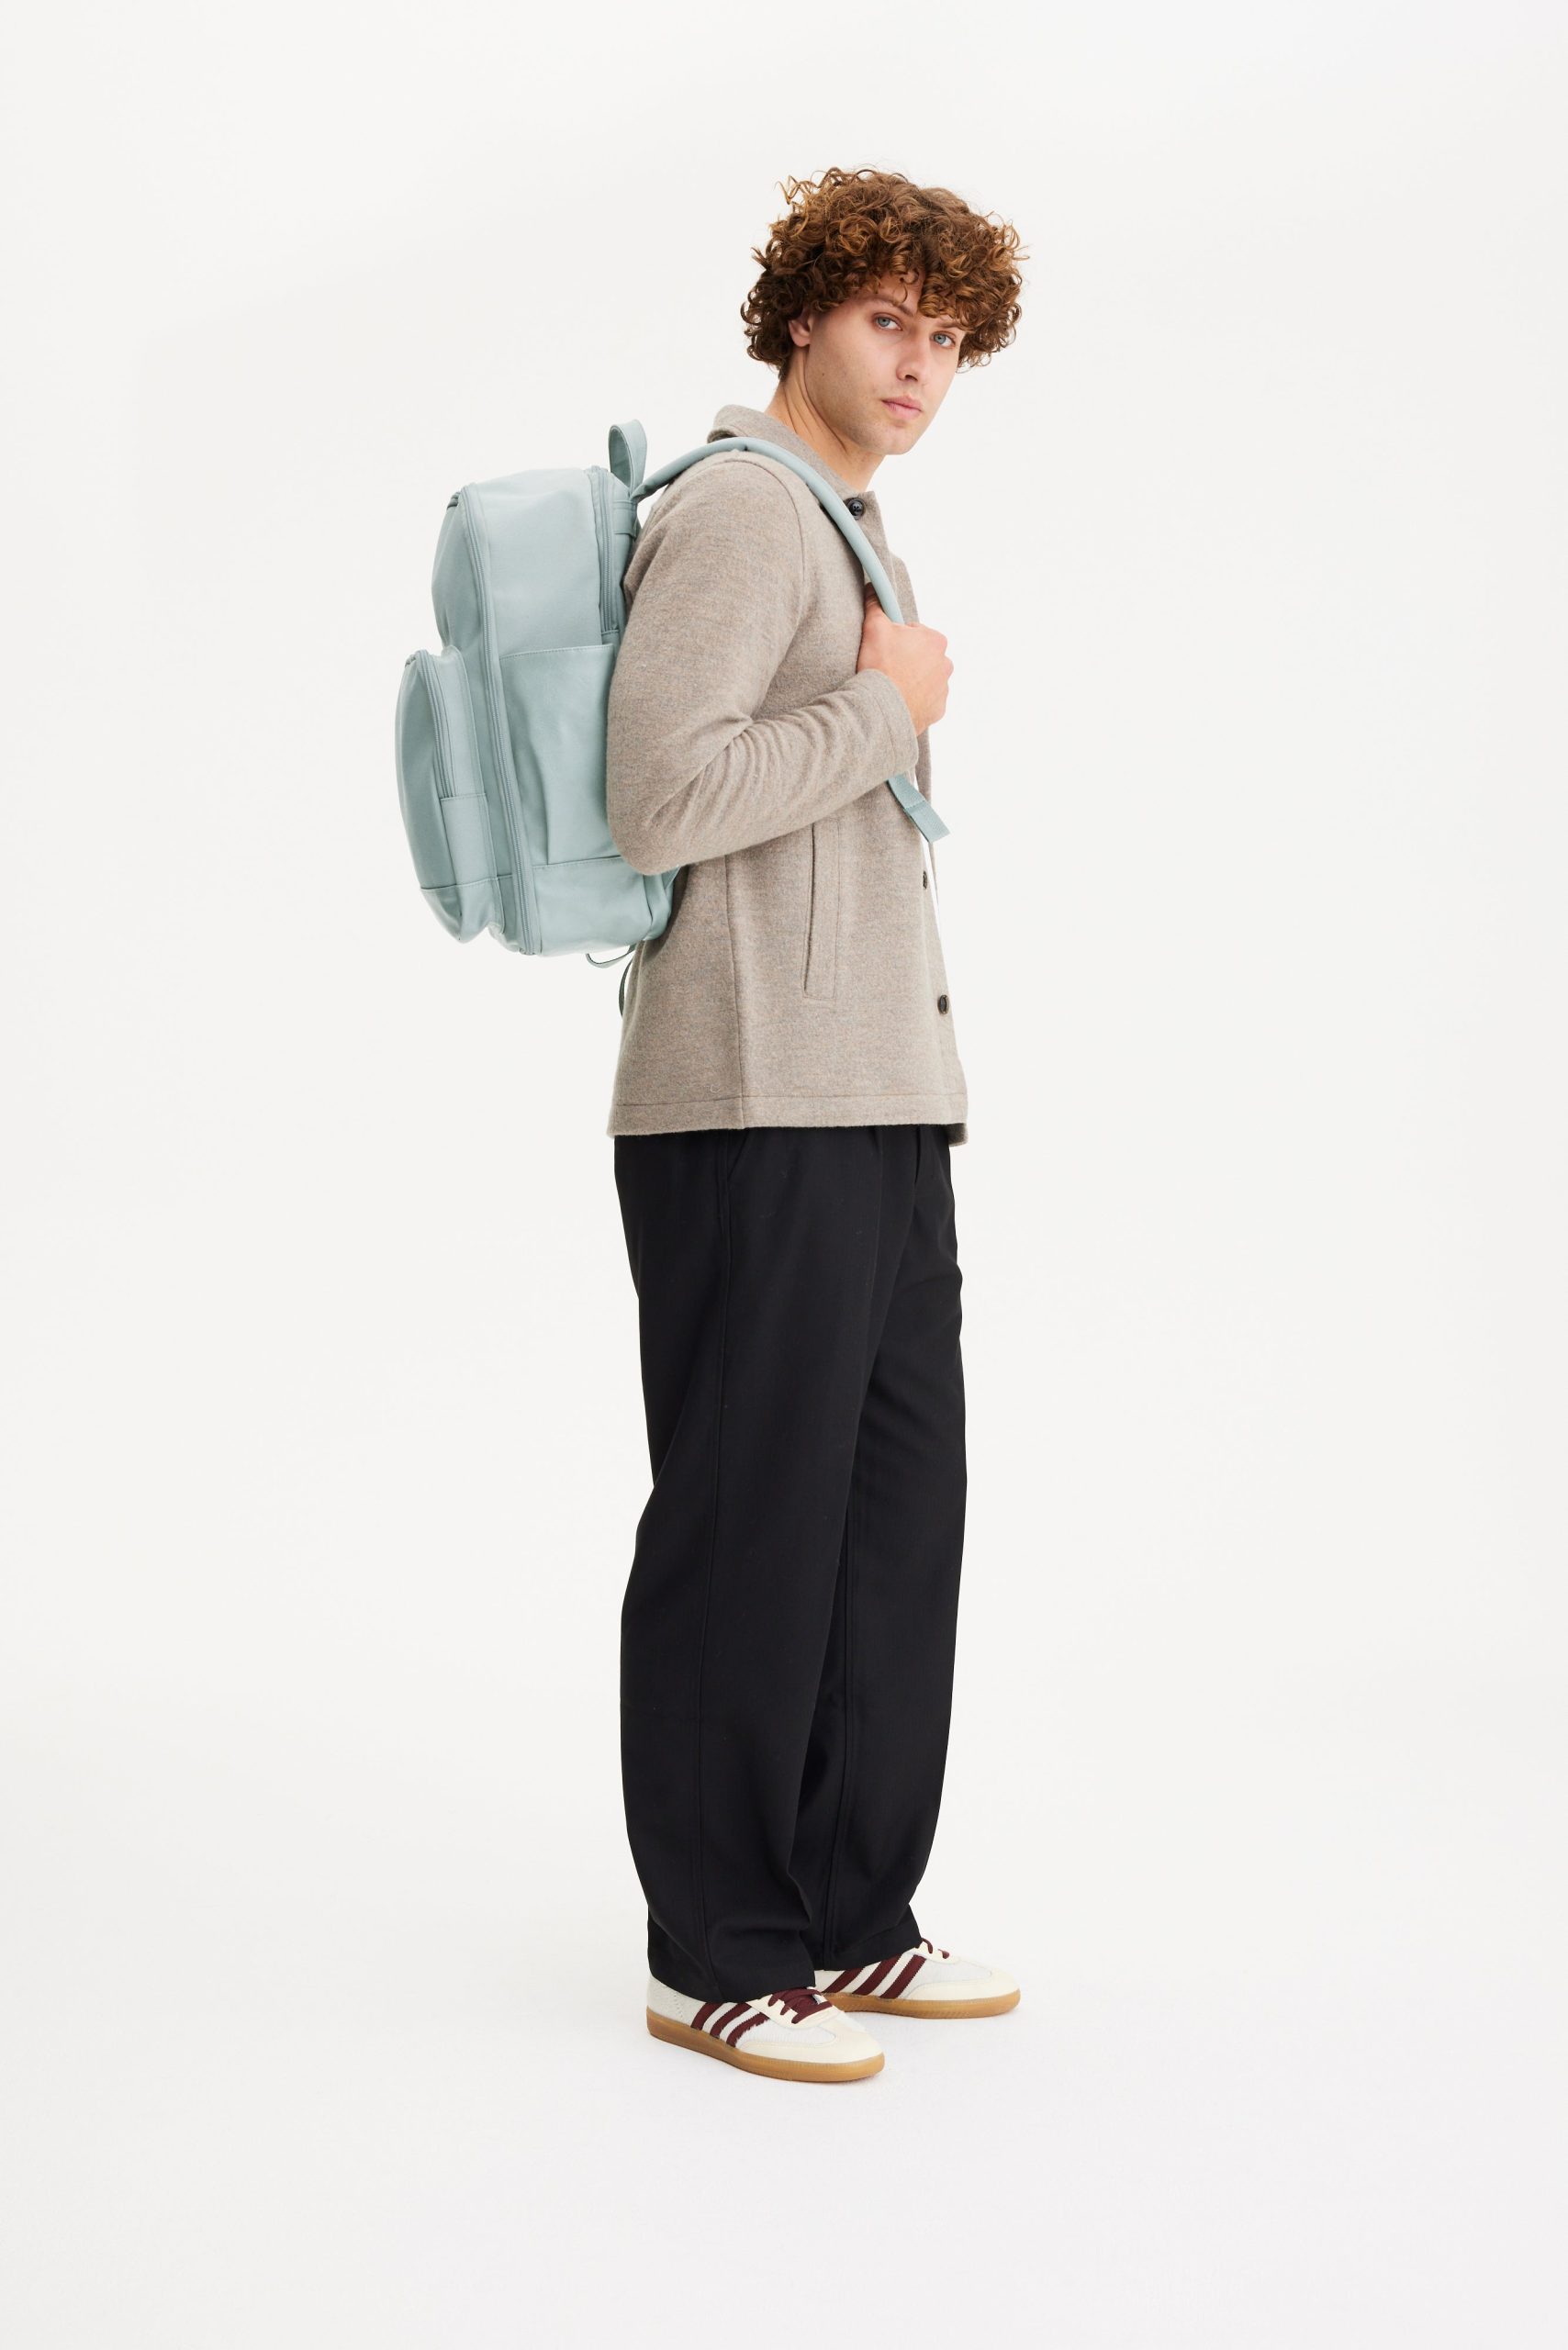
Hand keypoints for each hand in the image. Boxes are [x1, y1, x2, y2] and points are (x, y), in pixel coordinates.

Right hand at [856, 580, 951, 736]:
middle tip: (888, 667)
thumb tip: (873, 588)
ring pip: (926, 679)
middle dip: (909, 660)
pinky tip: (900, 700)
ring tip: (893, 686)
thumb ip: (876, 604)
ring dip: (913, 681)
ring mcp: (944, 689)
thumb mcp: (874, 628)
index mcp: (936, 640)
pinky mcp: (938, 710)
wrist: (881, 708)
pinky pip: (927, 702)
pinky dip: (915, 701)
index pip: (916, 634)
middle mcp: (946, 664)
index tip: (887, 649)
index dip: (898, 640)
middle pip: (923, 657)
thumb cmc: (881, 665)